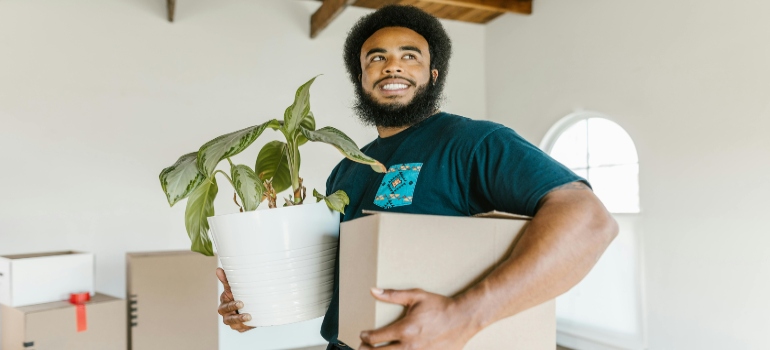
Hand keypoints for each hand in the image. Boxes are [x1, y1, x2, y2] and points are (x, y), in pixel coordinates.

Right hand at [216, 267, 254, 331]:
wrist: (250, 304)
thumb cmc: (238, 294)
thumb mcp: (234, 287)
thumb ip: (227, 280)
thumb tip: (218, 269)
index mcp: (224, 303)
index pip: (226, 304)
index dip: (232, 305)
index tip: (241, 303)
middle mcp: (226, 313)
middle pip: (228, 316)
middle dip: (236, 313)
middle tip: (245, 307)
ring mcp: (232, 321)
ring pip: (233, 323)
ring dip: (240, 321)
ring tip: (249, 317)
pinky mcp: (239, 327)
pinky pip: (241, 328)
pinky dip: (245, 326)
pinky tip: (251, 323)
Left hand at [358, 288, 477, 349]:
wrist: (463, 318)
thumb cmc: (440, 306)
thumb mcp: (416, 296)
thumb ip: (393, 295)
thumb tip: (374, 291)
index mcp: (405, 329)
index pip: (376, 338)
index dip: (365, 337)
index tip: (363, 335)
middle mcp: (410, 345)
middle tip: (363, 348)